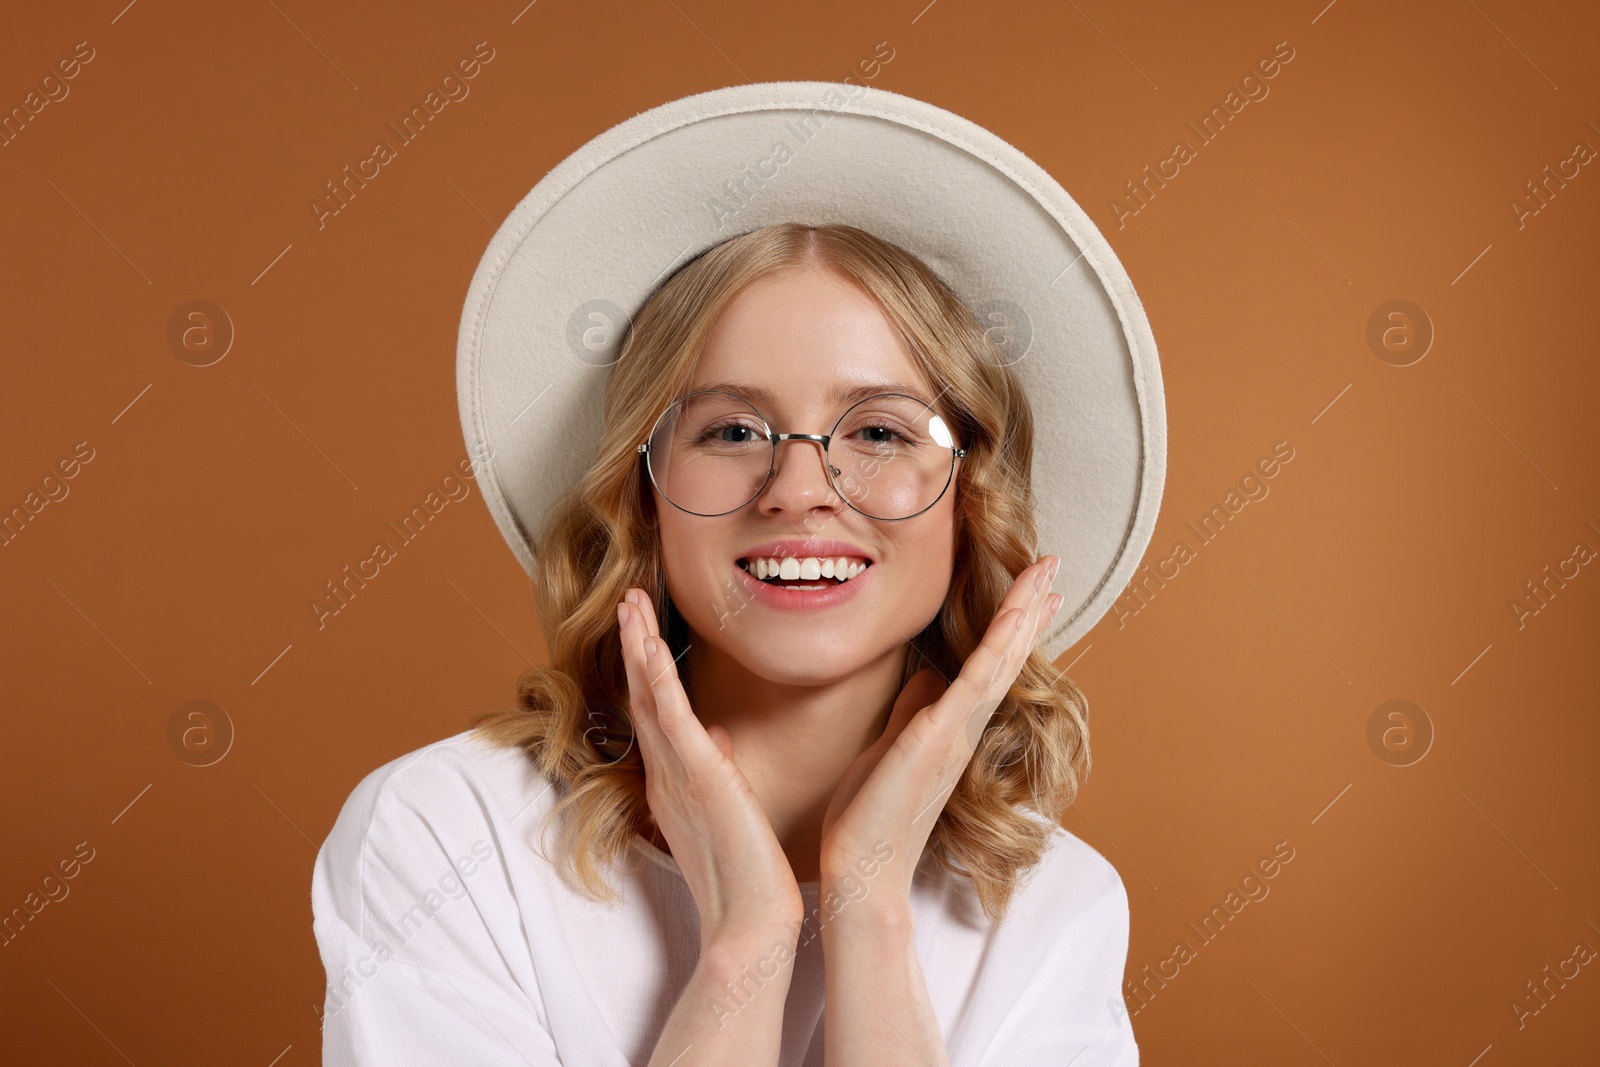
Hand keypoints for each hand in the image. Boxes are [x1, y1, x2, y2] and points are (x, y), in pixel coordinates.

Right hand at [616, 588, 804, 949]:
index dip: (644, 666)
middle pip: (642, 694)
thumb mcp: (730, 810)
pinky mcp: (697, 776)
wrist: (750, 921)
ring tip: (630, 600)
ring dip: (638, 645)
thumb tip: (721, 736)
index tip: (642, 625)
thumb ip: (718, 771)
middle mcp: (665, 773)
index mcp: (674, 780)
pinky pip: (670, 718)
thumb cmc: (748, 874)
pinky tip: (648, 645)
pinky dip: (656, 679)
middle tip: (626, 596)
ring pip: (649, 696)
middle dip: (633, 643)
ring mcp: (676, 774)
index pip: (655, 710)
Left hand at [818, 555, 1062, 901]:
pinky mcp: (939, 738)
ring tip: (1047, 574)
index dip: (1015, 627)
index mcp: (952, 726)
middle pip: (1007, 655)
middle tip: (1054, 566)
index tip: (1038, 593)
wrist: (865, 871)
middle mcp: (965, 727)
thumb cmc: (870, 817)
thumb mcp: (890, 747)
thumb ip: (913, 712)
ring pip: (1000, 661)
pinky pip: (975, 683)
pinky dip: (998, 647)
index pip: (991, 665)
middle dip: (1030, 607)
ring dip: (1023, 613)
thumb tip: (927, 677)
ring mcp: (957, 732)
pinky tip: (1014, 616)